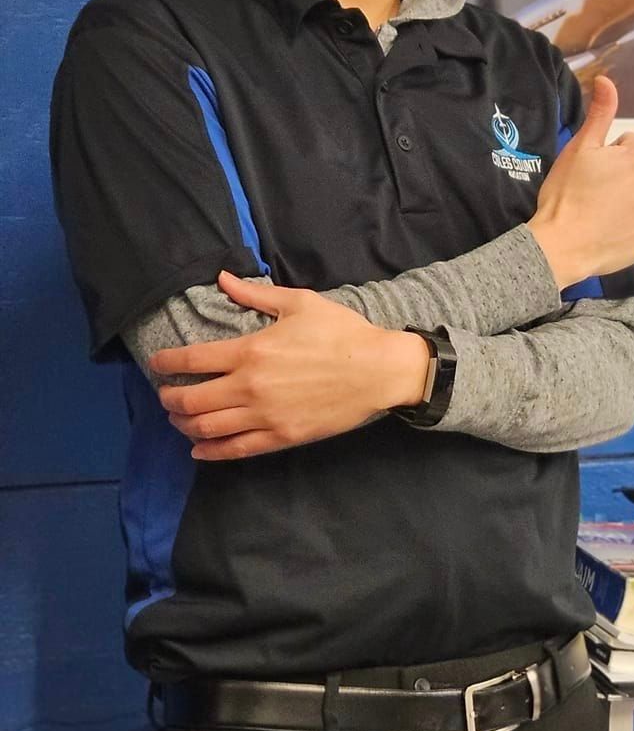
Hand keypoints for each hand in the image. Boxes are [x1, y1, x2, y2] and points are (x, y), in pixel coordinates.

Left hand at [150, 272, 431, 460]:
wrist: (379, 371)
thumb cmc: (342, 333)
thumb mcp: (300, 303)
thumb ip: (255, 294)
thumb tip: (222, 278)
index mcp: (251, 350)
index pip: (192, 359)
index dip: (166, 362)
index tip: (157, 363)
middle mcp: (250, 386)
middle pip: (191, 399)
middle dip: (169, 397)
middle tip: (166, 394)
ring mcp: (265, 415)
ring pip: (207, 427)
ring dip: (184, 424)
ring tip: (179, 418)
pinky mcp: (281, 436)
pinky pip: (235, 449)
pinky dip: (210, 451)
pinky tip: (198, 449)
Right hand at [527, 74, 633, 287]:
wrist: (564, 245)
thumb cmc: (566, 194)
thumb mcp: (579, 148)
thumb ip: (600, 113)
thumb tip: (607, 79)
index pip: (629, 146)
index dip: (607, 158)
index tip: (592, 176)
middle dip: (624, 178)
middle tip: (596, 196)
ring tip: (605, 214)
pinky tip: (616, 231)